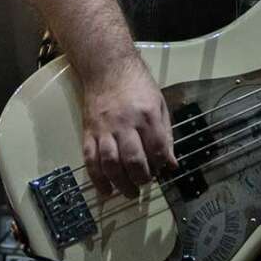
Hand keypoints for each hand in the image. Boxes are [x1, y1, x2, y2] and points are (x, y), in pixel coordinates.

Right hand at [79, 56, 174, 198]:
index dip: (160, 165)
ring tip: (129, 192)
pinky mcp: (88, 132)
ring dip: (120, 183)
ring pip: (110, 163)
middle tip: (144, 185)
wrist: (107, 68)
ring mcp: (104, 129)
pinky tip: (105, 190)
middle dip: (141, 179)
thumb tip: (171, 164)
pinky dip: (97, 179)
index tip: (161, 170)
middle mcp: (125, 123)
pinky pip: (90, 160)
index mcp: (147, 115)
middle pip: (133, 160)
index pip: (157, 149)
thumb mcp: (159, 104)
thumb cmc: (137, 85)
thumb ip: (166, 135)